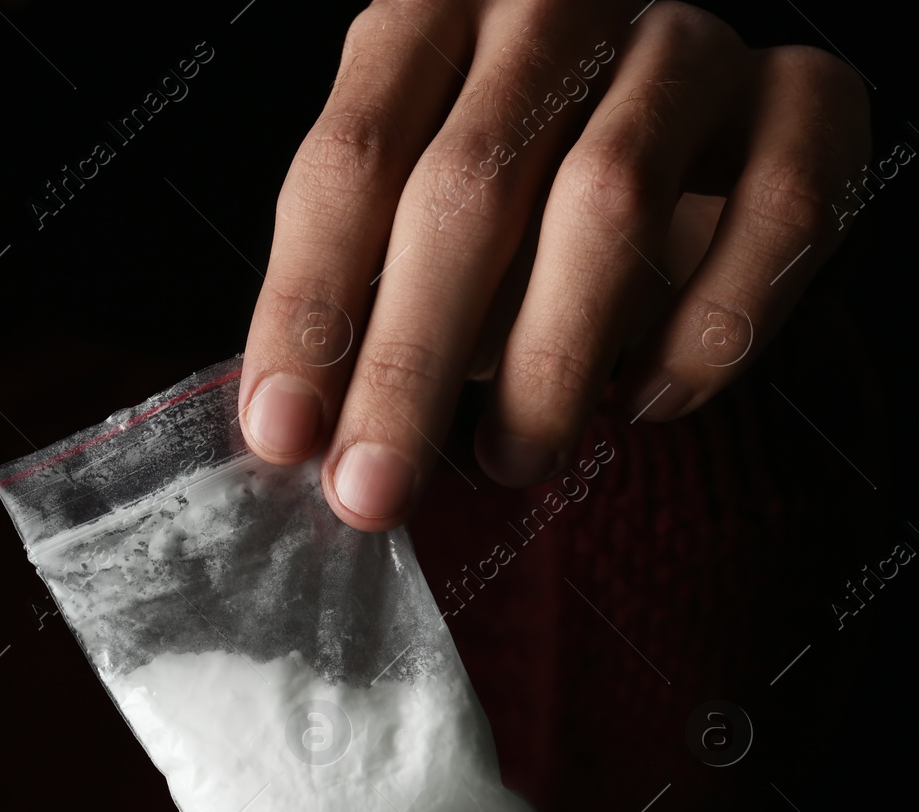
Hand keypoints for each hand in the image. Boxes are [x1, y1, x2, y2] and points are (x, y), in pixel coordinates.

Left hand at [238, 0, 869, 530]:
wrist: (670, 119)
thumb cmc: (505, 189)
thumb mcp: (403, 211)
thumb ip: (355, 291)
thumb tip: (296, 429)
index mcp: (428, 13)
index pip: (347, 162)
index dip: (309, 304)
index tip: (281, 434)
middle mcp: (553, 5)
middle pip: (469, 187)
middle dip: (409, 363)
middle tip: (374, 491)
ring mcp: (684, 42)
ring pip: (612, 200)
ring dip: (550, 360)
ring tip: (510, 460)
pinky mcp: (802, 96)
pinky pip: (775, 213)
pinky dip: (707, 328)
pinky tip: (647, 402)